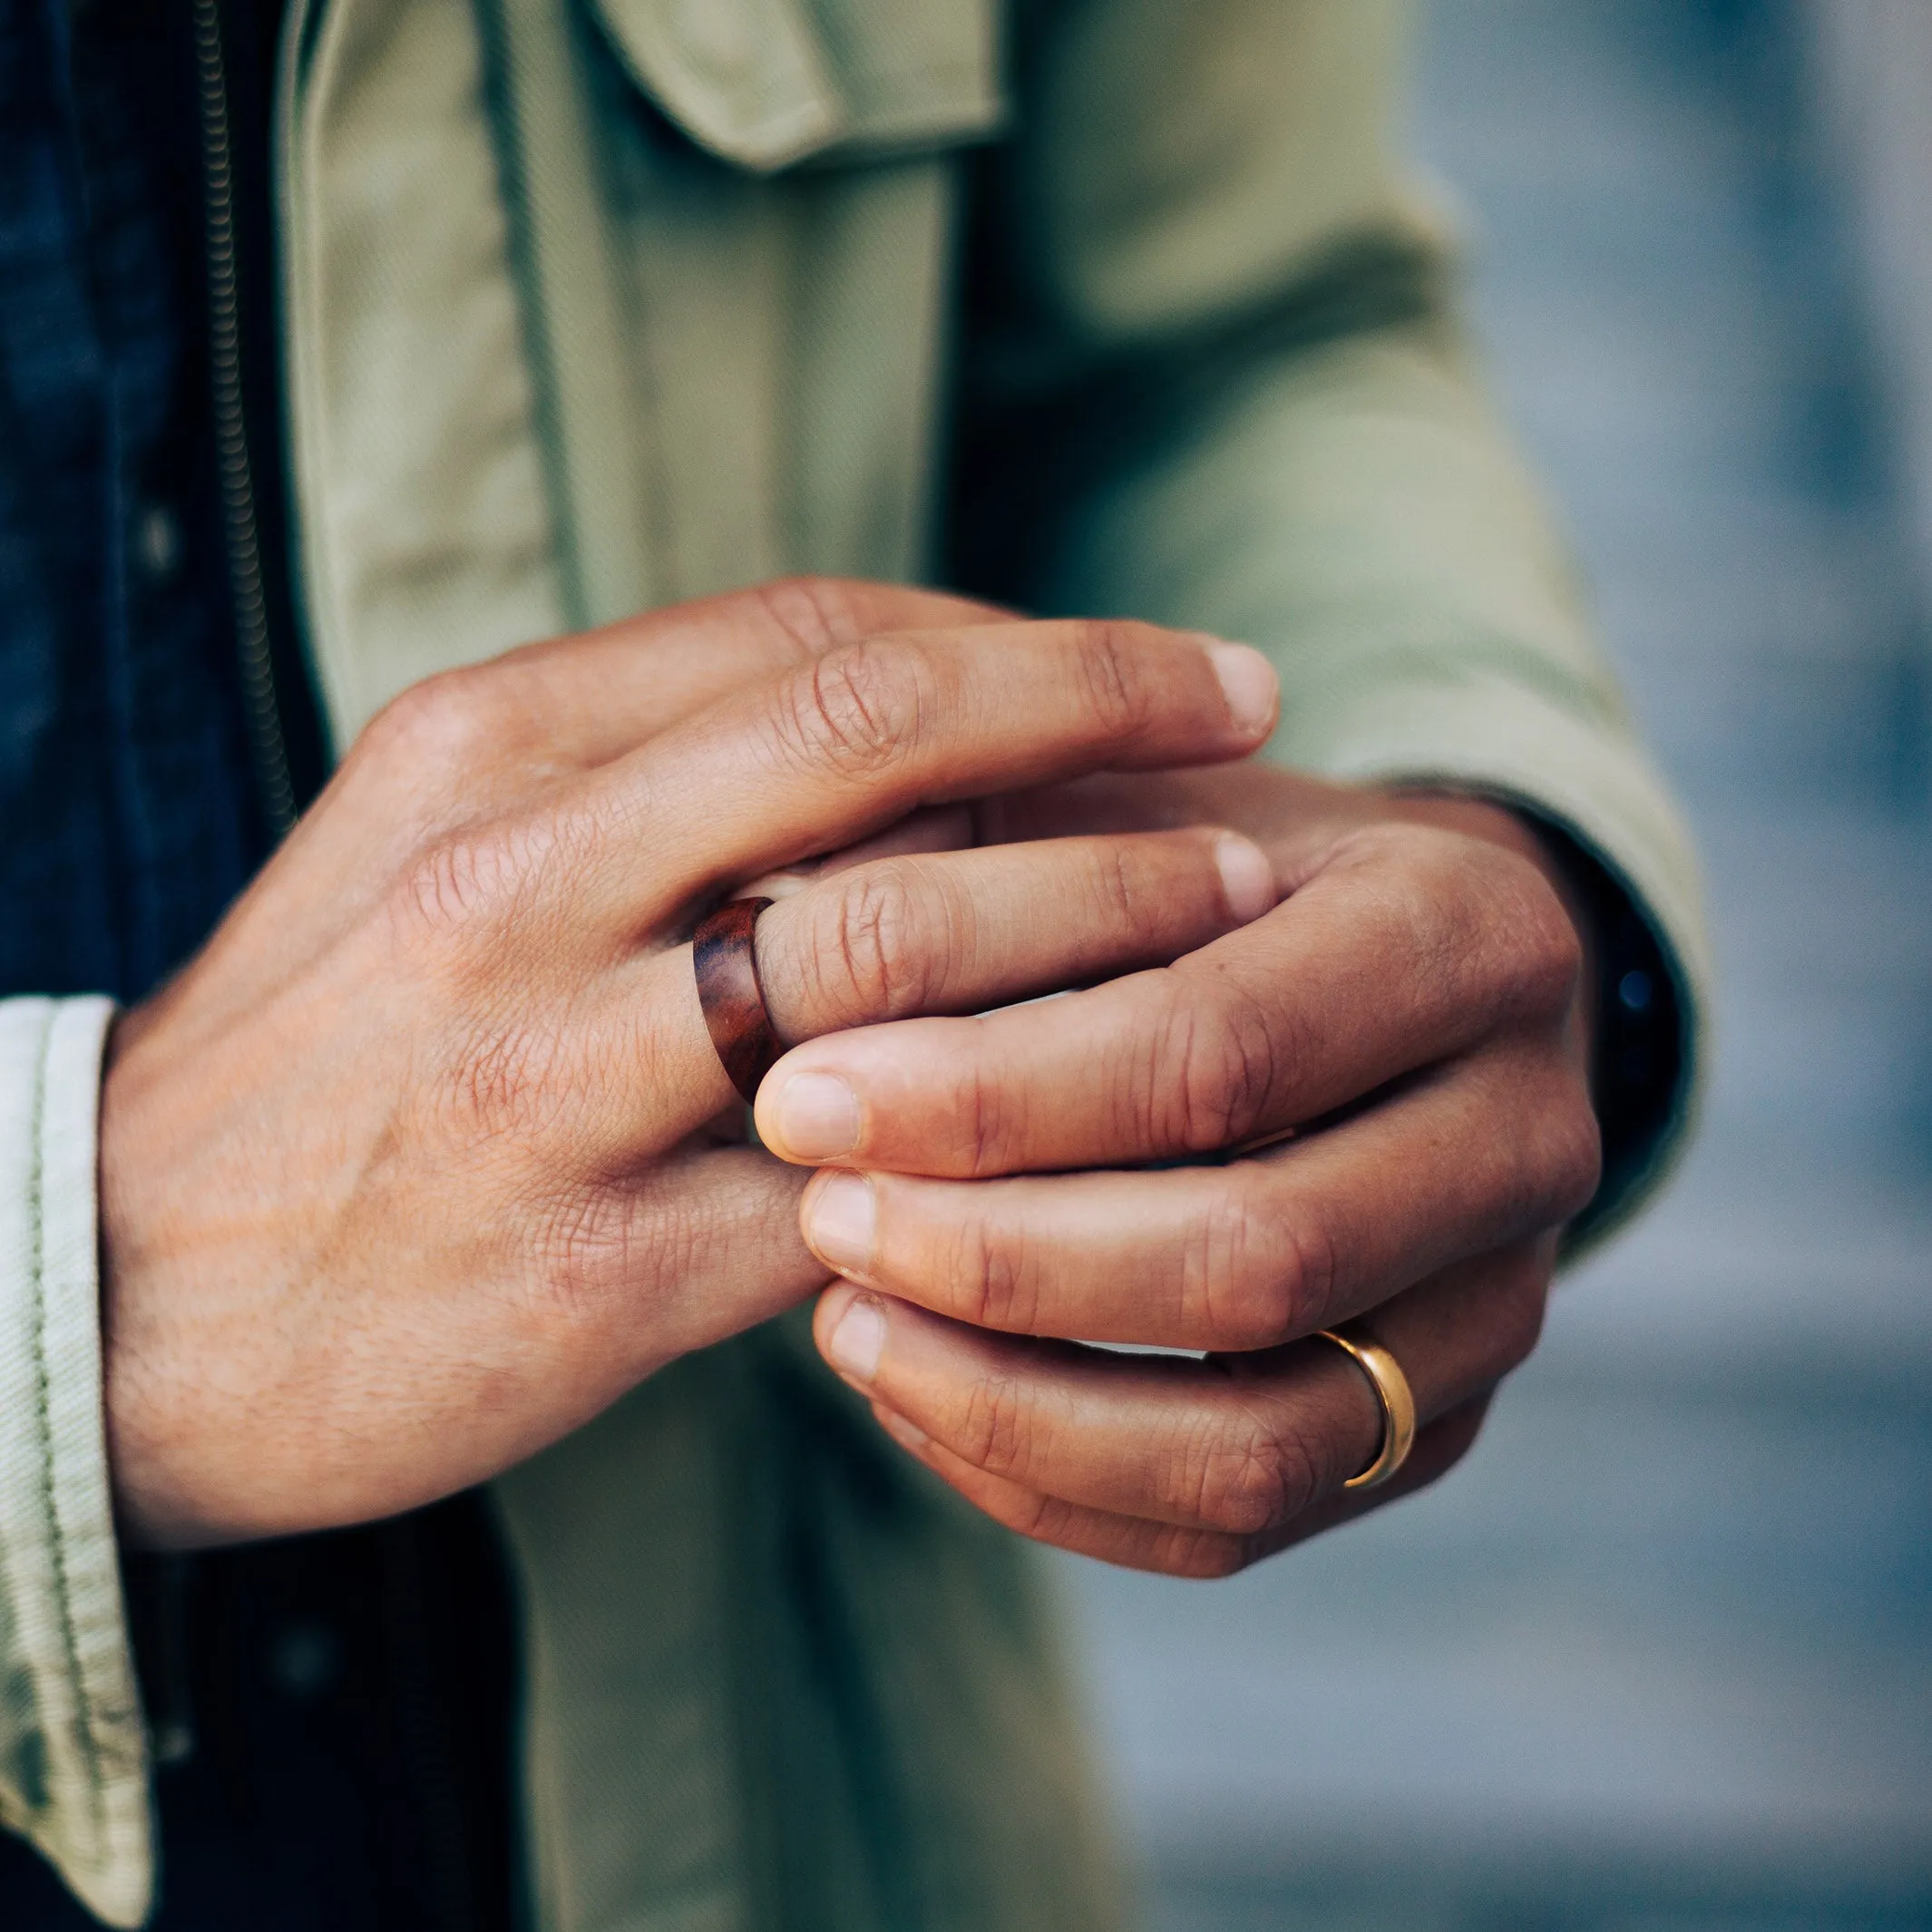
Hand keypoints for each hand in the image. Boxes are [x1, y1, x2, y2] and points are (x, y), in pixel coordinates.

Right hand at [99, 581, 1283, 1546]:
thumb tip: (919, 729)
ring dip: (1097, 923)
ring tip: (1240, 905)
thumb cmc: (322, 1047)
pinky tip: (1115, 1129)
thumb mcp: (440, 843)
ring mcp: (554, 1085)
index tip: (1164, 659)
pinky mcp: (592, 1276)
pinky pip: (867, 1189)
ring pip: (895, 958)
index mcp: (483, 754)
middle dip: (1102, 717)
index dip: (1023, 636)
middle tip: (1254, 733)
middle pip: (874, 745)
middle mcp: (519, 890)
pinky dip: (1008, 1142)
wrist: (111, 1291)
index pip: (811, 637)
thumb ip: (653, 771)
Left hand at [758, 765, 1601, 1574]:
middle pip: (1256, 1257)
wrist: (1390, 973)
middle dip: (1001, 1259)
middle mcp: (1530, 1131)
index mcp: (1469, 935)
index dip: (993, 1097)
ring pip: (1260, 1435)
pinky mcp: (1436, 1424)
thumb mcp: (1133, 808)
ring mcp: (1503, 1304)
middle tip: (821, 1215)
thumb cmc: (1225, 866)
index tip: (801, 1096)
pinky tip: (919, 1397)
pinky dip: (1059, 1483)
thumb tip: (780, 934)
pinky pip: (1246, 1517)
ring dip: (1020, 1403)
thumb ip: (1000, 858)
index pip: (1218, 1051)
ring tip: (843, 1327)